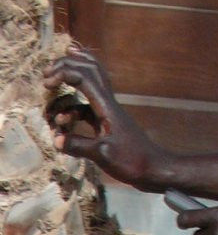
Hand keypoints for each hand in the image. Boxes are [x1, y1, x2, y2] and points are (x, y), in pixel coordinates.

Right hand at [42, 45, 164, 186]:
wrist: (154, 168)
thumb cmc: (132, 161)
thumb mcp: (103, 154)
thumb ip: (78, 145)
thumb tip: (56, 140)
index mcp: (107, 107)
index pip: (85, 77)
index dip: (64, 73)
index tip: (46, 83)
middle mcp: (108, 104)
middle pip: (91, 71)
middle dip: (68, 65)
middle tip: (47, 72)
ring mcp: (108, 112)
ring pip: (89, 87)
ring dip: (70, 85)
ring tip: (52, 90)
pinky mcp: (107, 123)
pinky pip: (86, 108)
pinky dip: (72, 109)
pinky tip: (63, 122)